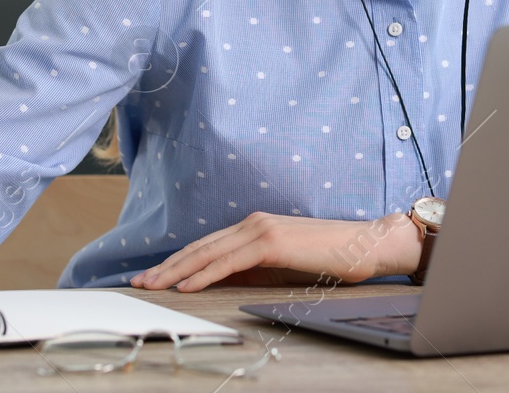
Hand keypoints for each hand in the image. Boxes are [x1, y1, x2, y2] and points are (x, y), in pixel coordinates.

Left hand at [129, 210, 421, 292]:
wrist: (368, 245)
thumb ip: (254, 271)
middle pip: (200, 248)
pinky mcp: (271, 241)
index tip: (155, 277)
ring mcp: (261, 229)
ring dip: (176, 271)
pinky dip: (204, 274)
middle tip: (140, 282)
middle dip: (167, 267)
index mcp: (255, 227)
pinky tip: (186, 286)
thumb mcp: (283, 268)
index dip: (178, 262)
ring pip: (208, 253)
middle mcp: (253, 223)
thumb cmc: (332, 258)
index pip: (207, 246)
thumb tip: (224, 283)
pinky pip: (229, 262)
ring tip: (153, 286)